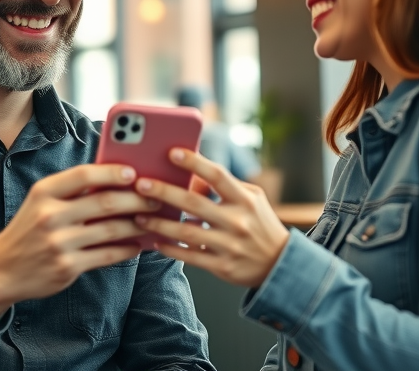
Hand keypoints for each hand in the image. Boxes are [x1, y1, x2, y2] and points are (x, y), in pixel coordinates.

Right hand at [0, 164, 159, 337]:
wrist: (1, 269)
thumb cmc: (29, 229)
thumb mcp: (41, 202)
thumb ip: (72, 191)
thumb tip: (116, 179)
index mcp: (44, 192)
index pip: (84, 175)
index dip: (113, 172)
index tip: (134, 172)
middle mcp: (50, 216)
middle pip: (104, 202)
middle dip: (136, 199)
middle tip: (155, 197)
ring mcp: (59, 243)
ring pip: (110, 229)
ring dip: (137, 225)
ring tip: (152, 220)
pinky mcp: (67, 267)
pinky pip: (107, 255)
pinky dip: (127, 249)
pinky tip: (138, 244)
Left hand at [134, 149, 289, 288]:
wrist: (280, 264)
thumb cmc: (260, 223)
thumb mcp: (251, 199)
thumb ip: (224, 187)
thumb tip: (192, 175)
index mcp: (245, 199)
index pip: (217, 175)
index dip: (194, 163)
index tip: (171, 152)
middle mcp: (237, 220)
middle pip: (194, 203)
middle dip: (164, 192)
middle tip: (141, 184)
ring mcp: (229, 245)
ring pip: (186, 233)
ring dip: (159, 224)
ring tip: (138, 217)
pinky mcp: (222, 266)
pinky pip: (190, 256)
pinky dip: (171, 249)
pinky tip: (155, 241)